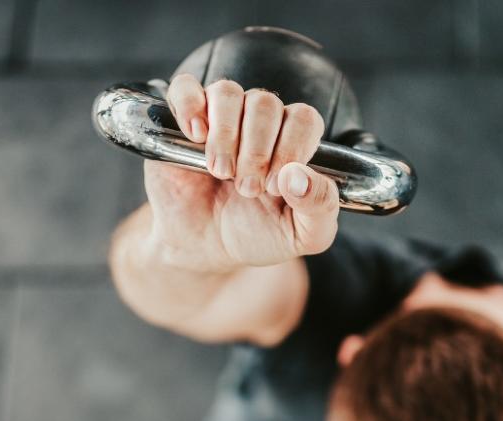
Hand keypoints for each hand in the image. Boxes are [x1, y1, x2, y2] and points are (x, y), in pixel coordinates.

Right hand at [142, 73, 340, 271]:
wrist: (205, 251)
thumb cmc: (257, 236)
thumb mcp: (303, 235)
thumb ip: (320, 207)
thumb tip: (300, 177)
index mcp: (293, 142)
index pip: (303, 118)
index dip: (292, 147)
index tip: (274, 186)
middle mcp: (259, 123)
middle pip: (265, 103)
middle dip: (257, 150)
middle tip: (246, 189)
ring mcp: (220, 118)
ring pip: (228, 93)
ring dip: (225, 134)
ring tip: (220, 171)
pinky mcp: (182, 121)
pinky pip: (185, 87)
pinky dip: (191, 105)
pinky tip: (195, 136)